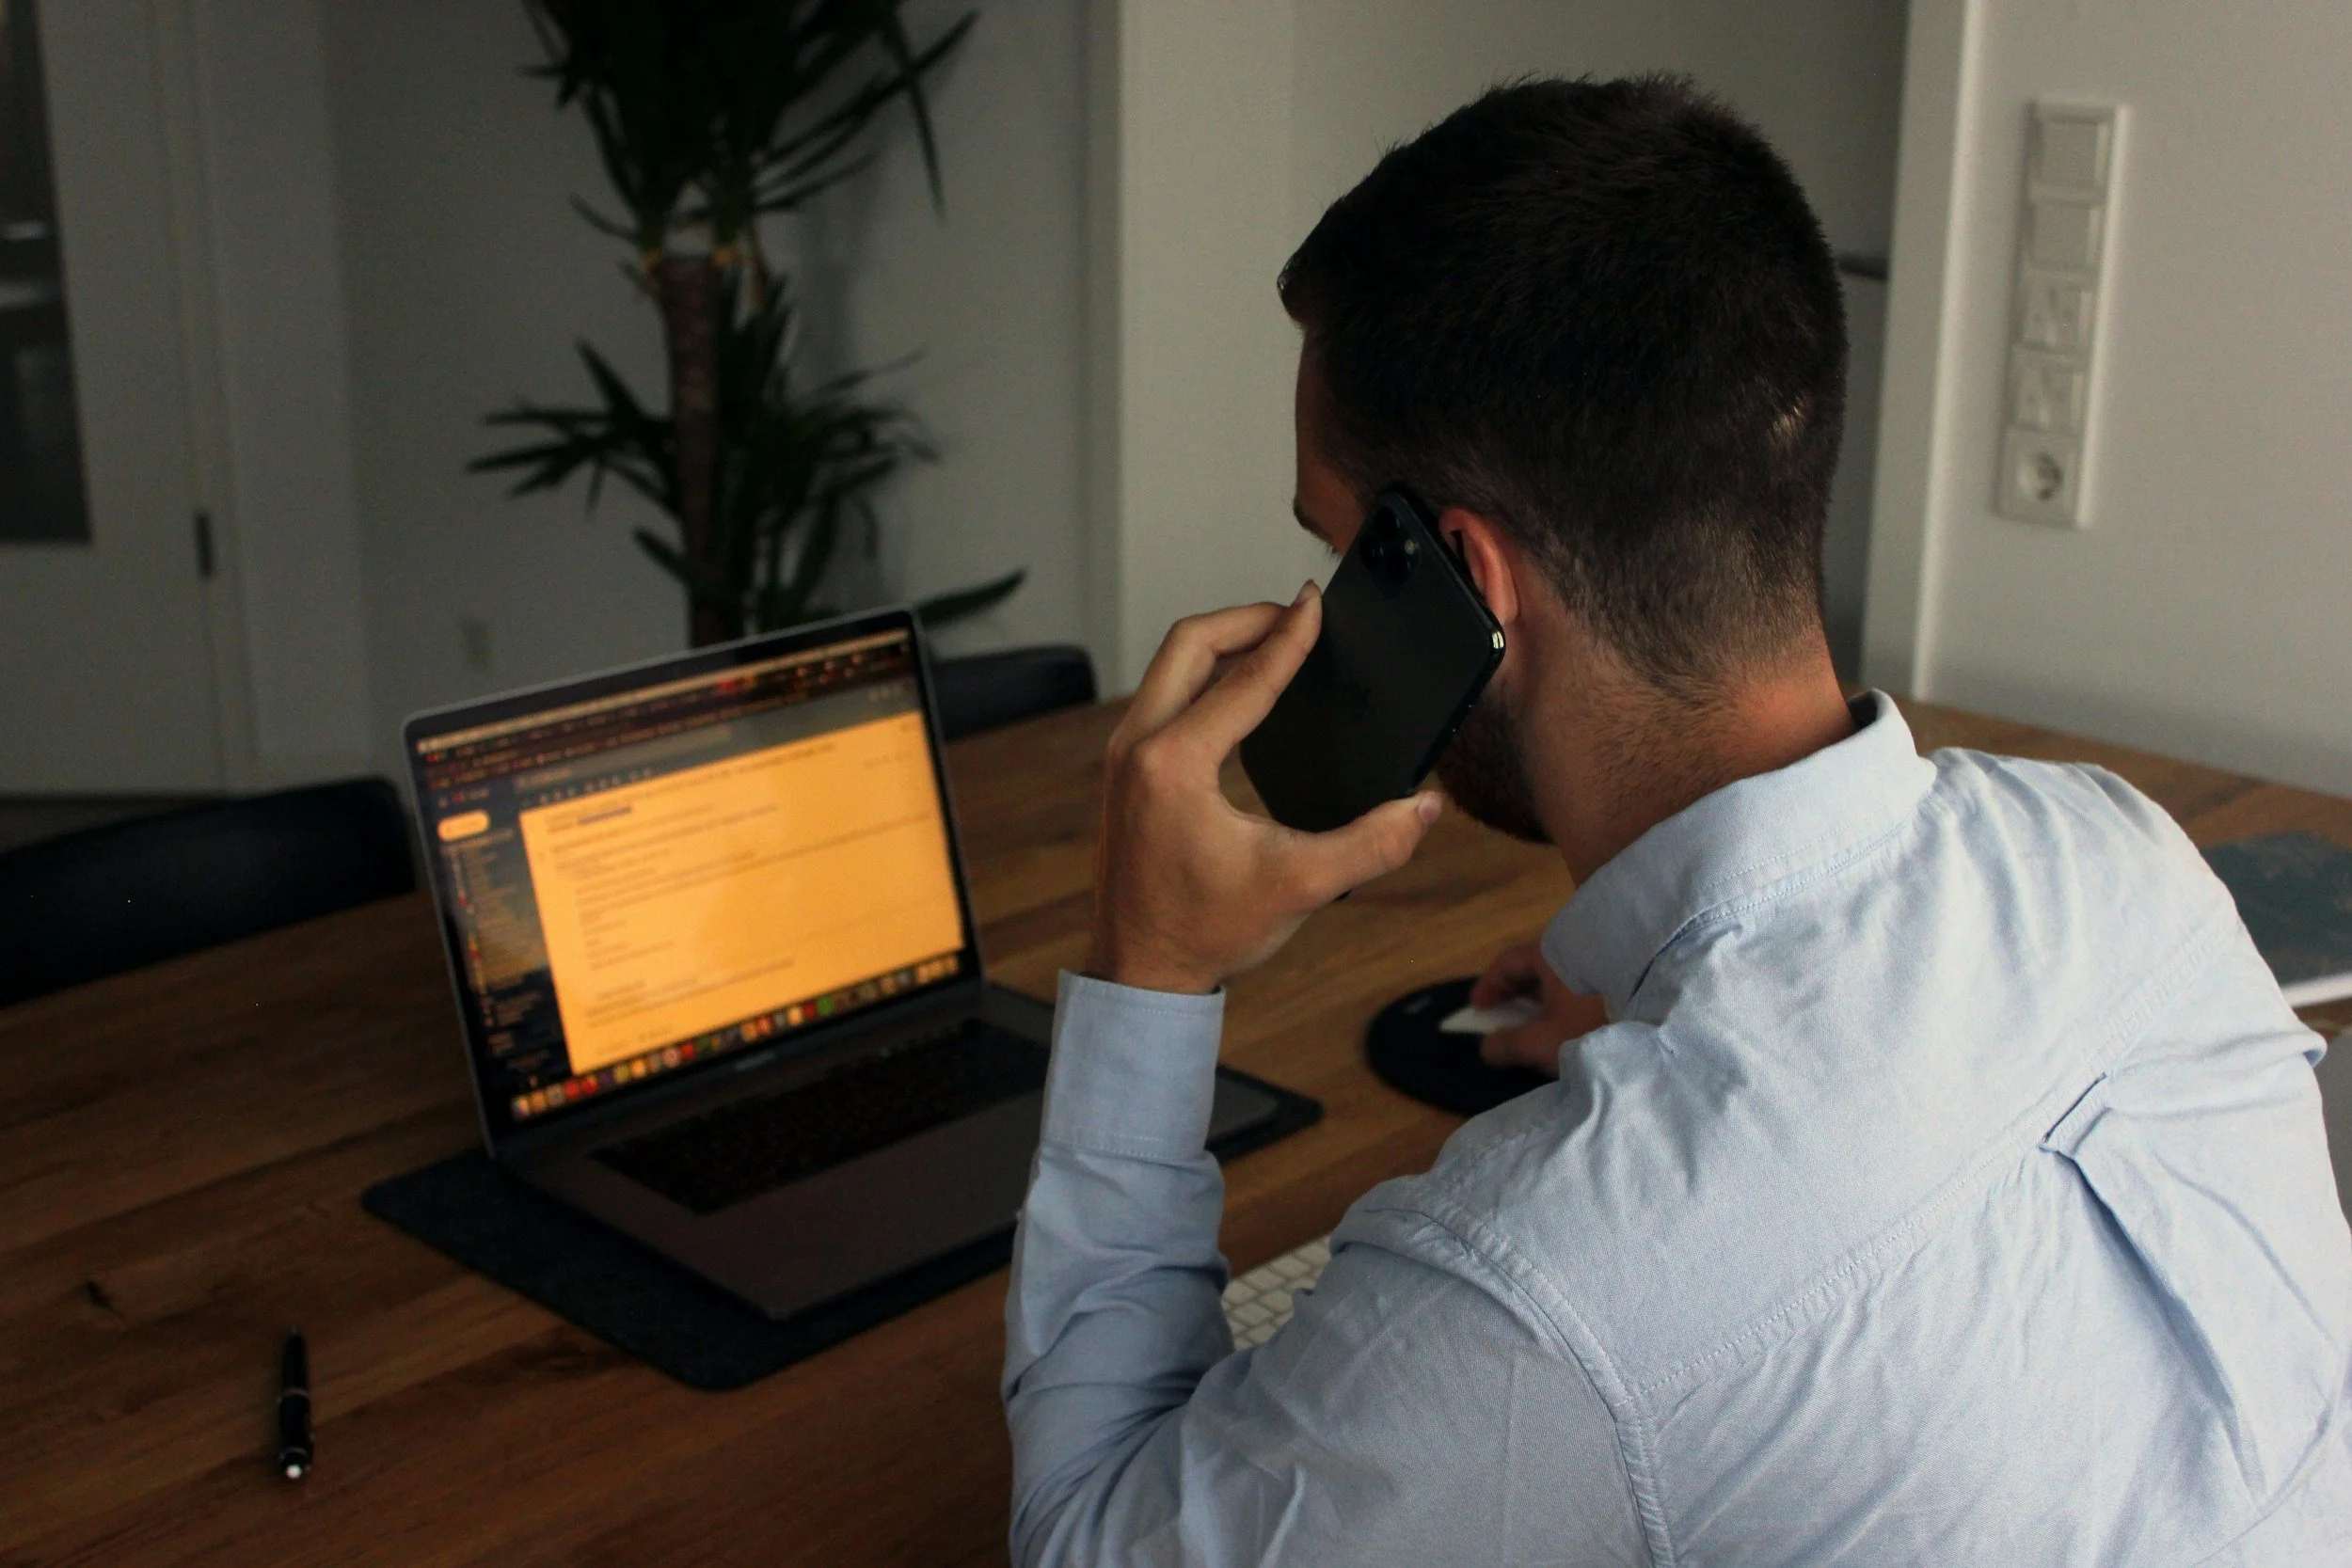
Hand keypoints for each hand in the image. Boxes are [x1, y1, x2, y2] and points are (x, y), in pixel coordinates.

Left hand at [1085, 584, 1443, 994]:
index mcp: (1174, 764)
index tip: (1316, 604)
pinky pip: (1162, 696)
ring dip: (1222, 644)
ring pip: (1169, 666)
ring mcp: (1124, 758)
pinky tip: (1239, 689)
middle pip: (1188, 644)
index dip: (1290, 638)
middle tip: (1295, 616)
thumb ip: (1372, 844)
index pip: (1244, 679)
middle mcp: (1137, 748)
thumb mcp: (1301, 886)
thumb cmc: (1206, 931)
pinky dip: (1202, 676)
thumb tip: (1425, 807)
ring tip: (1274, 641)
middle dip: (1246, 619)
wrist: (1141, 973)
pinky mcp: (1125, 772)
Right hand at [1470, 942, 1609, 1075]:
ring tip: (1533, 1022)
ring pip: (1560, 975)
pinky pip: (1581, 982)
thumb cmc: (1593, 1027)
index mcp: (1551, 954)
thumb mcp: (1544, 1043)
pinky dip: (1565, 998)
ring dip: (1541, 996)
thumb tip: (1486, 1047)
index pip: (1508, 961)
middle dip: (1515, 992)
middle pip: (1535, 966)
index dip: (1489, 985)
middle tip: (1501, 1016)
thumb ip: (1509, 1045)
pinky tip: (1567, 1020)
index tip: (1478, 1007)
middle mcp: (1574, 949)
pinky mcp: (1620, 977)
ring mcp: (1600, 961)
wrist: (1659, 1023)